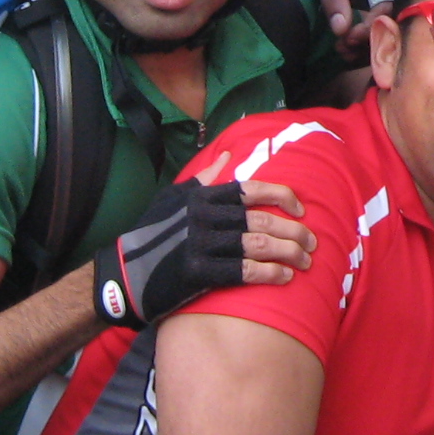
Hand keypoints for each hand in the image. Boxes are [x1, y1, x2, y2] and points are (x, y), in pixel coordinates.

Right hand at [98, 177, 314, 328]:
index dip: (282, 197)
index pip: (252, 190)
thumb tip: (229, 156)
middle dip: (293, 232)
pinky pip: (243, 271)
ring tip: (305, 262)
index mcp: (202, 196)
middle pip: (262, 221)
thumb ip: (203, 180)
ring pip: (258, 245)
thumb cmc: (150, 235)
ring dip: (288, 253)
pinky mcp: (198, 272)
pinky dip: (269, 274)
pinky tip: (284, 278)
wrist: (122, 273)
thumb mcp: (172, 199)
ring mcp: (201, 244)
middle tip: (311, 244)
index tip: (301, 210)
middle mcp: (204, 217)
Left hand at [308, 0, 403, 40]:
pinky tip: (351, 39)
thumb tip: (342, 31)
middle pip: (392, 15)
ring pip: (390, 17)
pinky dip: (370, 28)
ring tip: (344, 47)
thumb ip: (334, 2)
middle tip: (343, 48)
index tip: (346, 39)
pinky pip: (386, 13)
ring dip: (368, 36)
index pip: (384, 7)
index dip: (367, 29)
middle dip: (368, 37)